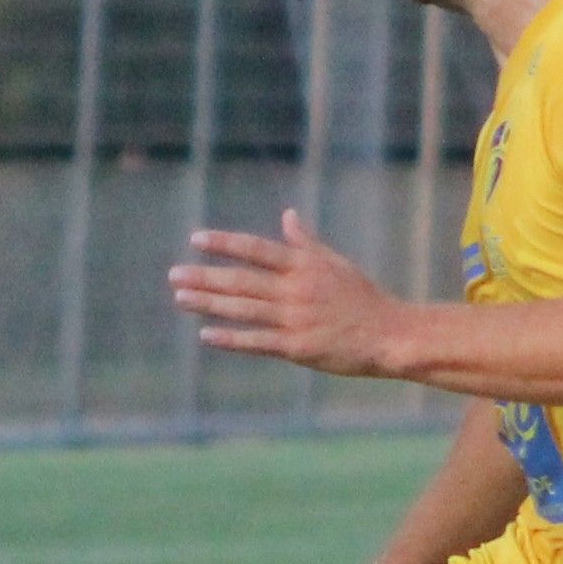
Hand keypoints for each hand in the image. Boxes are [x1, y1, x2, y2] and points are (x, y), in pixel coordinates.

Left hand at [169, 213, 408, 378]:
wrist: (389, 334)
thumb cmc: (362, 298)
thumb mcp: (335, 263)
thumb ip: (305, 243)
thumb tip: (287, 216)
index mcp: (304, 266)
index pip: (257, 249)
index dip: (225, 243)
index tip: (196, 239)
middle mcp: (296, 289)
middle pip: (242, 280)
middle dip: (205, 276)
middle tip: (174, 274)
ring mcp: (295, 319)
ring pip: (244, 309)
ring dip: (209, 303)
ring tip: (180, 297)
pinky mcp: (298, 347)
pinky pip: (258, 341)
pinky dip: (231, 338)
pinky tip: (206, 335)